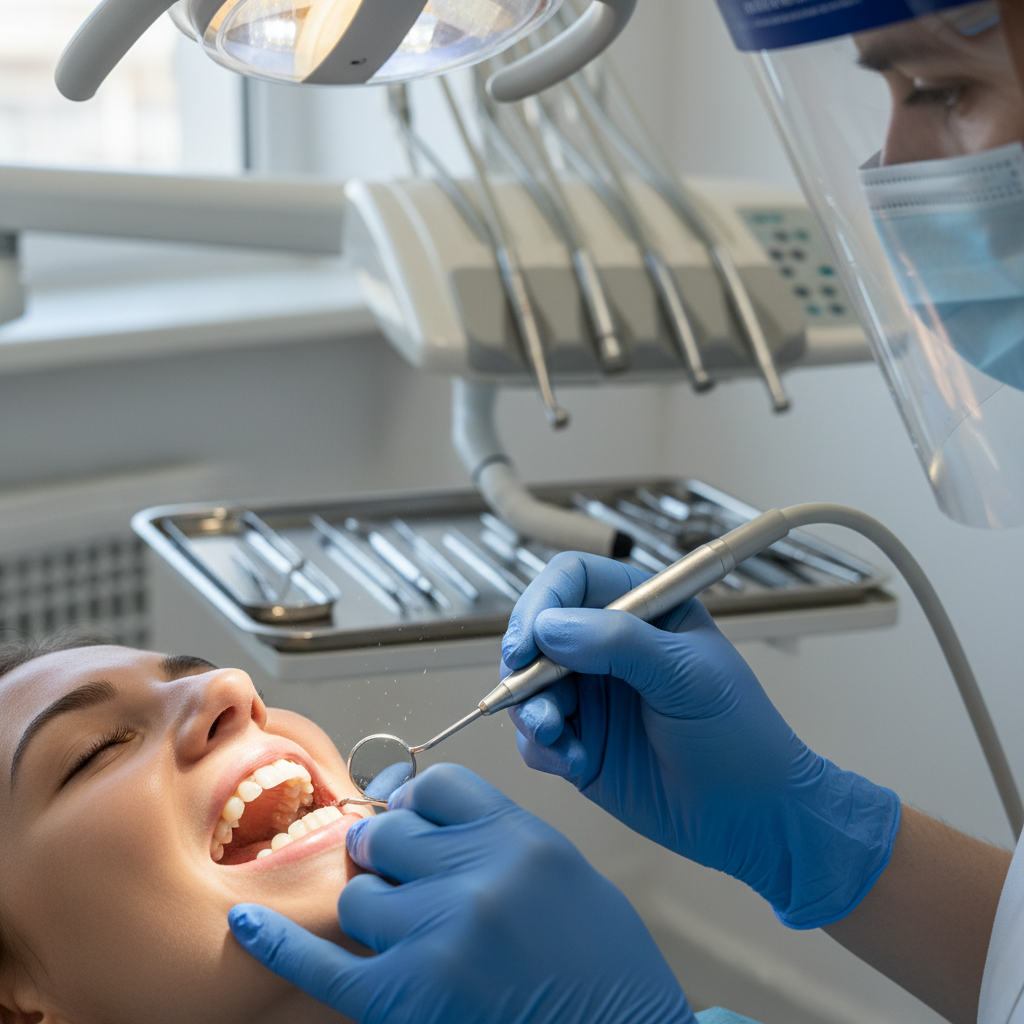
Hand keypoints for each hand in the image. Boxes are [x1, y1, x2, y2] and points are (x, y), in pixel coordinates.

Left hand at [229, 764, 695, 1023]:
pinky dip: (278, 944)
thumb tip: (416, 806)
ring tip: (408, 933)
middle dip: (390, 854)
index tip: (416, 819)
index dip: (419, 802)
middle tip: (408, 878)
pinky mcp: (407, 998)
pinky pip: (323, 963)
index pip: (437, 785)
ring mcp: (439, 937)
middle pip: (389, 834)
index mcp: (518, 838)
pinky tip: (246, 925)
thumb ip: (491, 831)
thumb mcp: (560, 870)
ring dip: (372, 909)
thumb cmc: (600, 962)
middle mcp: (476, 877)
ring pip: (358, 894)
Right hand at [503, 552, 899, 928]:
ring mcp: (591, 696)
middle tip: (526, 693)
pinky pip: (535, 736)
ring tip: (557, 737)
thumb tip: (551, 628)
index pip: (574, 580)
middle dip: (525, 663)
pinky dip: (541, 748)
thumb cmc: (740, 735)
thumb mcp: (688, 677)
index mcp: (642, 611)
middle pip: (537, 631)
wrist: (753, 817)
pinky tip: (575, 763)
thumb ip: (620, 644)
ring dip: (531, 710)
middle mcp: (608, 647)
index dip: (543, 602)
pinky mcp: (579, 742)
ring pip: (528, 686)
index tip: (528, 642)